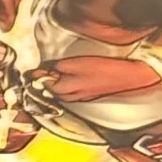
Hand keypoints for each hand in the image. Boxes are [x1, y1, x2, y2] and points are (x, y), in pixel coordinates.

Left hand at [43, 56, 159, 101]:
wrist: (128, 76)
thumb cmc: (103, 69)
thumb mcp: (77, 64)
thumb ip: (59, 67)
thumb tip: (47, 70)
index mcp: (66, 90)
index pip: (45, 85)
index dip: (38, 77)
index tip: (32, 71)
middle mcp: (72, 97)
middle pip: (53, 91)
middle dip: (47, 82)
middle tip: (42, 72)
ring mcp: (82, 96)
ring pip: (64, 92)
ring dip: (58, 84)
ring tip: (55, 74)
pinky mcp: (91, 93)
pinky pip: (74, 91)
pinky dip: (69, 85)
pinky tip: (72, 77)